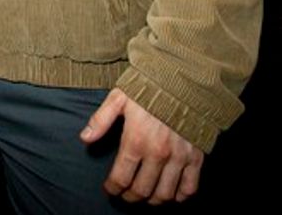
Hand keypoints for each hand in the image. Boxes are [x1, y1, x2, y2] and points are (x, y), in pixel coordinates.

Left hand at [80, 88, 203, 203]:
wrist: (184, 81)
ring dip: (153, 200)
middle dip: (130, 197)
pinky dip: (180, 196)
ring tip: (146, 195)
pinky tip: (171, 193)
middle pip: (142, 190)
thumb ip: (101, 120)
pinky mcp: (196, 157)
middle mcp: (158, 153)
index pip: (121, 177)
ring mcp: (179, 157)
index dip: (113, 188)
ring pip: (165, 194)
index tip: (110, 189)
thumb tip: (85, 138)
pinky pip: (190, 187)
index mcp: (136, 140)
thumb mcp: (119, 98)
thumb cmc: (150, 88)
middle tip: (125, 195)